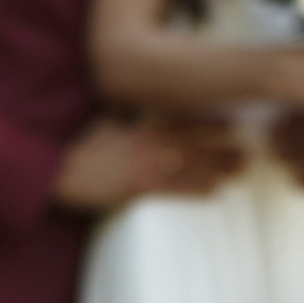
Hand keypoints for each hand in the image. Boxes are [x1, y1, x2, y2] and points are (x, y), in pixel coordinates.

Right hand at [51, 115, 244, 210]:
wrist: (54, 169)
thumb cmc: (78, 148)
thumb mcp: (104, 124)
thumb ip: (125, 118)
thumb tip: (133, 110)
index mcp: (139, 127)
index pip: (181, 122)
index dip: (209, 124)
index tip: (233, 125)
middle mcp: (146, 142)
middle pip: (193, 143)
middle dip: (222, 147)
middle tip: (248, 152)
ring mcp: (143, 163)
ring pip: (189, 164)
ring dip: (218, 167)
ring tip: (241, 171)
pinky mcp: (136, 185)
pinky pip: (173, 187)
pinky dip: (196, 188)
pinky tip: (215, 191)